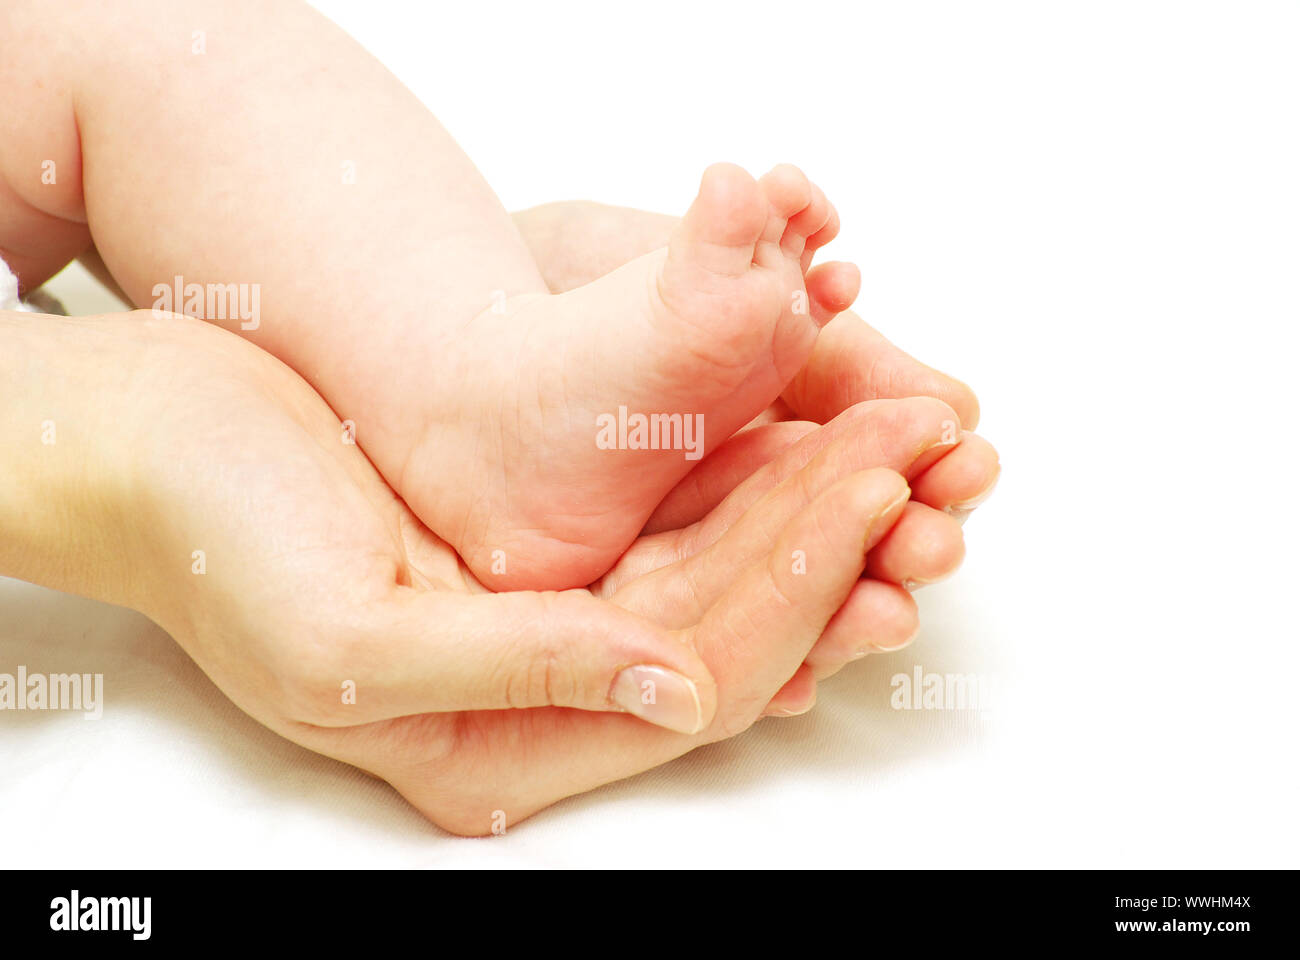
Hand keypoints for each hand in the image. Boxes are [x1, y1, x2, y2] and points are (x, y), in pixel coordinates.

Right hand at [78, 311, 913, 833]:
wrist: (161, 444)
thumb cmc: (221, 543)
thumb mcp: (352, 636)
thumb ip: (519, 671)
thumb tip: (678, 689)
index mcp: (495, 750)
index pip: (692, 678)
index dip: (790, 585)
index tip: (864, 491)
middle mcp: (543, 696)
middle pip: (727, 626)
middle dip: (828, 537)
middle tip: (916, 447)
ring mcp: (551, 624)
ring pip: (715, 574)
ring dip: (805, 505)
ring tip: (892, 432)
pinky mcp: (546, 556)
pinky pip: (671, 529)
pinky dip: (743, 483)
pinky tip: (806, 434)